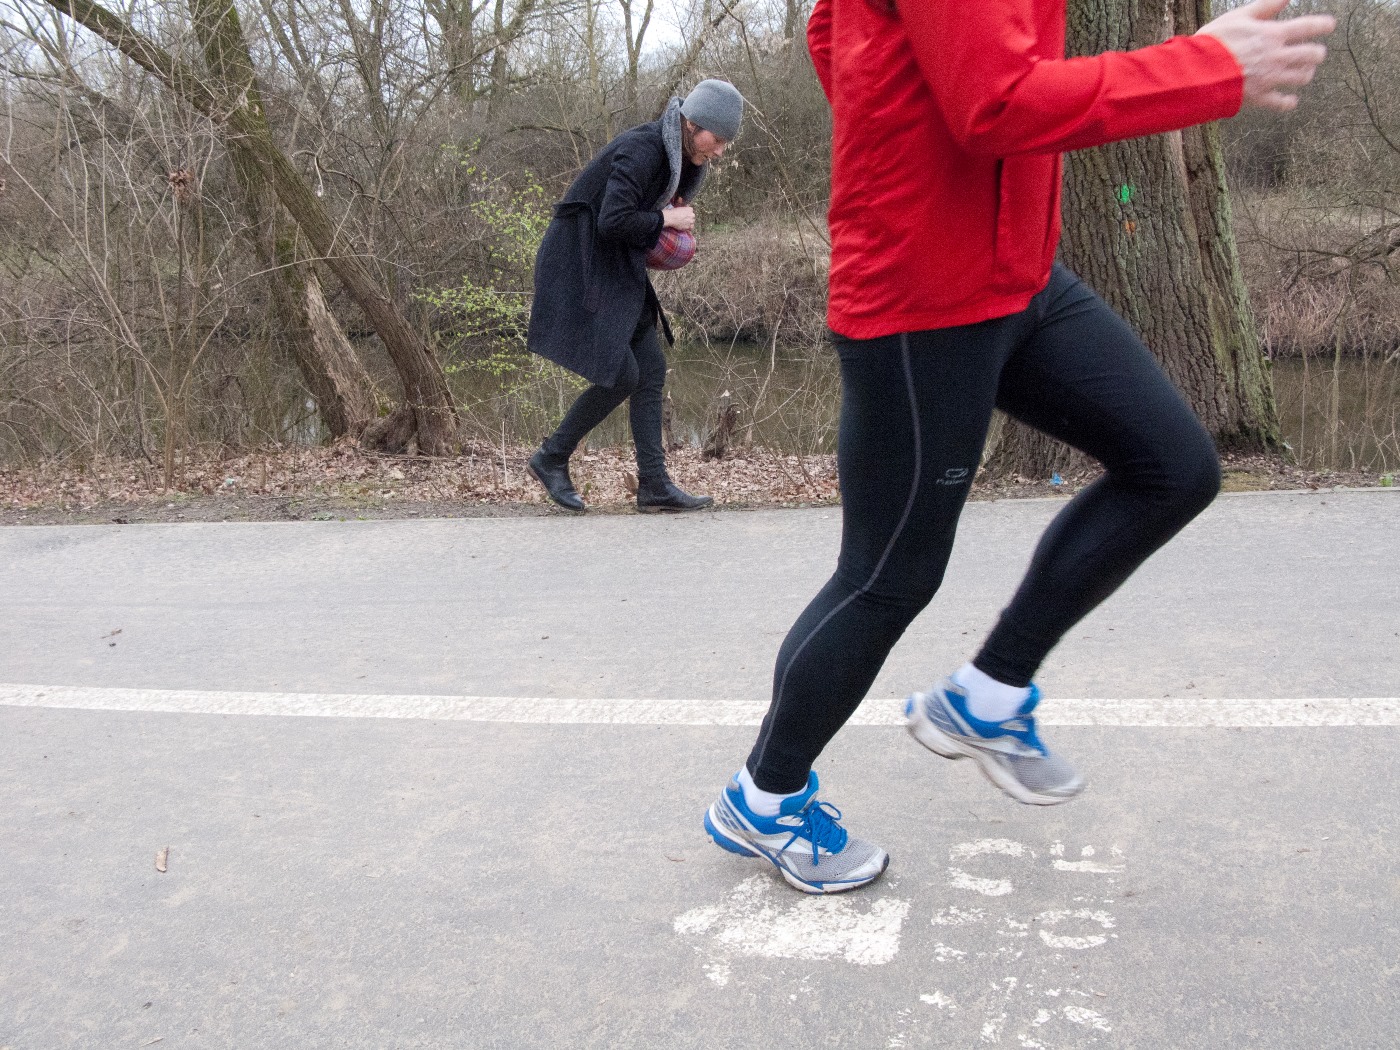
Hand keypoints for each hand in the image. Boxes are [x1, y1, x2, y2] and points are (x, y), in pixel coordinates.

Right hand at [662, 205, 695, 231]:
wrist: (671, 218)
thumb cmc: (674, 212)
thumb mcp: (680, 207)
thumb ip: (685, 208)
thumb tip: (687, 207)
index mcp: (690, 209)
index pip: (691, 211)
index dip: (688, 214)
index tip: (684, 215)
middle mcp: (692, 215)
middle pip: (692, 217)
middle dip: (689, 218)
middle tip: (684, 220)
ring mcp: (691, 221)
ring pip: (692, 223)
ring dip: (689, 223)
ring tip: (684, 224)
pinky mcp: (688, 227)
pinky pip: (690, 228)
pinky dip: (688, 228)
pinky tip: (685, 227)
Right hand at [1198, 0, 1334, 112]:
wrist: (1196, 73)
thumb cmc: (1214, 42)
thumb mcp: (1239, 17)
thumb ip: (1266, 6)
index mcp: (1273, 35)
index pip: (1308, 27)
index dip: (1323, 25)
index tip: (1329, 25)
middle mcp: (1277, 57)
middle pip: (1311, 55)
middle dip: (1317, 53)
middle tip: (1316, 53)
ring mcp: (1269, 79)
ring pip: (1301, 78)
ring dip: (1305, 74)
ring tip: (1303, 73)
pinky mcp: (1258, 97)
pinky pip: (1281, 103)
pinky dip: (1288, 102)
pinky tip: (1290, 100)